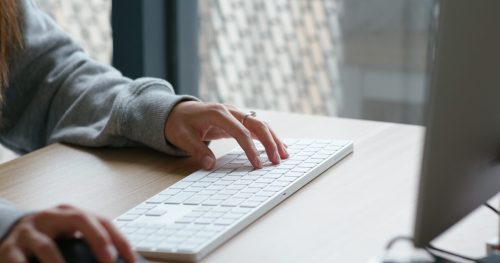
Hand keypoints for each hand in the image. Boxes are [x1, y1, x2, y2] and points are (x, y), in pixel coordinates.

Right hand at [0, 205, 134, 262]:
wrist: (9, 232)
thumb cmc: (49, 236)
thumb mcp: (70, 235)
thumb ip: (91, 245)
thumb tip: (122, 262)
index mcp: (71, 213)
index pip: (102, 221)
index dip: (120, 239)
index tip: (132, 259)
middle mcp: (52, 217)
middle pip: (80, 219)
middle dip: (98, 239)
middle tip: (110, 261)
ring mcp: (29, 232)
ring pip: (47, 246)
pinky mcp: (9, 248)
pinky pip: (18, 262)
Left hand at [164, 101, 287, 169]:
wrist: (177, 111)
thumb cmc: (179, 123)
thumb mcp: (182, 137)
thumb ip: (197, 150)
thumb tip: (210, 164)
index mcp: (218, 113)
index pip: (240, 132)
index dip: (250, 149)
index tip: (257, 164)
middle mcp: (230, 111)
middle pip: (257, 124)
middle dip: (270, 142)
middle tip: (278, 160)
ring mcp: (235, 114)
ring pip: (260, 124)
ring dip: (273, 139)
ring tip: (284, 155)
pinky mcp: (237, 119)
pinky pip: (256, 127)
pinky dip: (268, 136)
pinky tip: (277, 146)